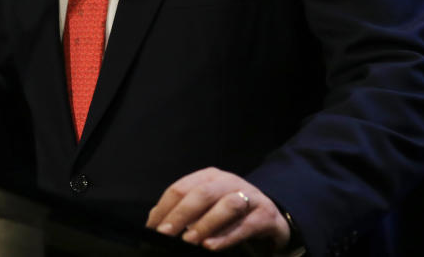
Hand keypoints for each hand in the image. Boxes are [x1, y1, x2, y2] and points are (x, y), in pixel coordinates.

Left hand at [146, 167, 289, 252]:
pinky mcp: (265, 214)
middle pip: (201, 193)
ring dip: (205, 223)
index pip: (181, 187)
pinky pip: (245, 225)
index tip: (152, 228)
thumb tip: (154, 220)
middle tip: (165, 233)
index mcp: (209, 177)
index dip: (165, 207)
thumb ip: (183, 210)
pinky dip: (227, 236)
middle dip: (180, 214)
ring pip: (226, 205)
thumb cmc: (231, 213)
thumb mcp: (206, 206)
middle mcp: (228, 181)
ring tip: (189, 240)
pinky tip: (211, 247)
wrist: (271, 215)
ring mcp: (249, 195)